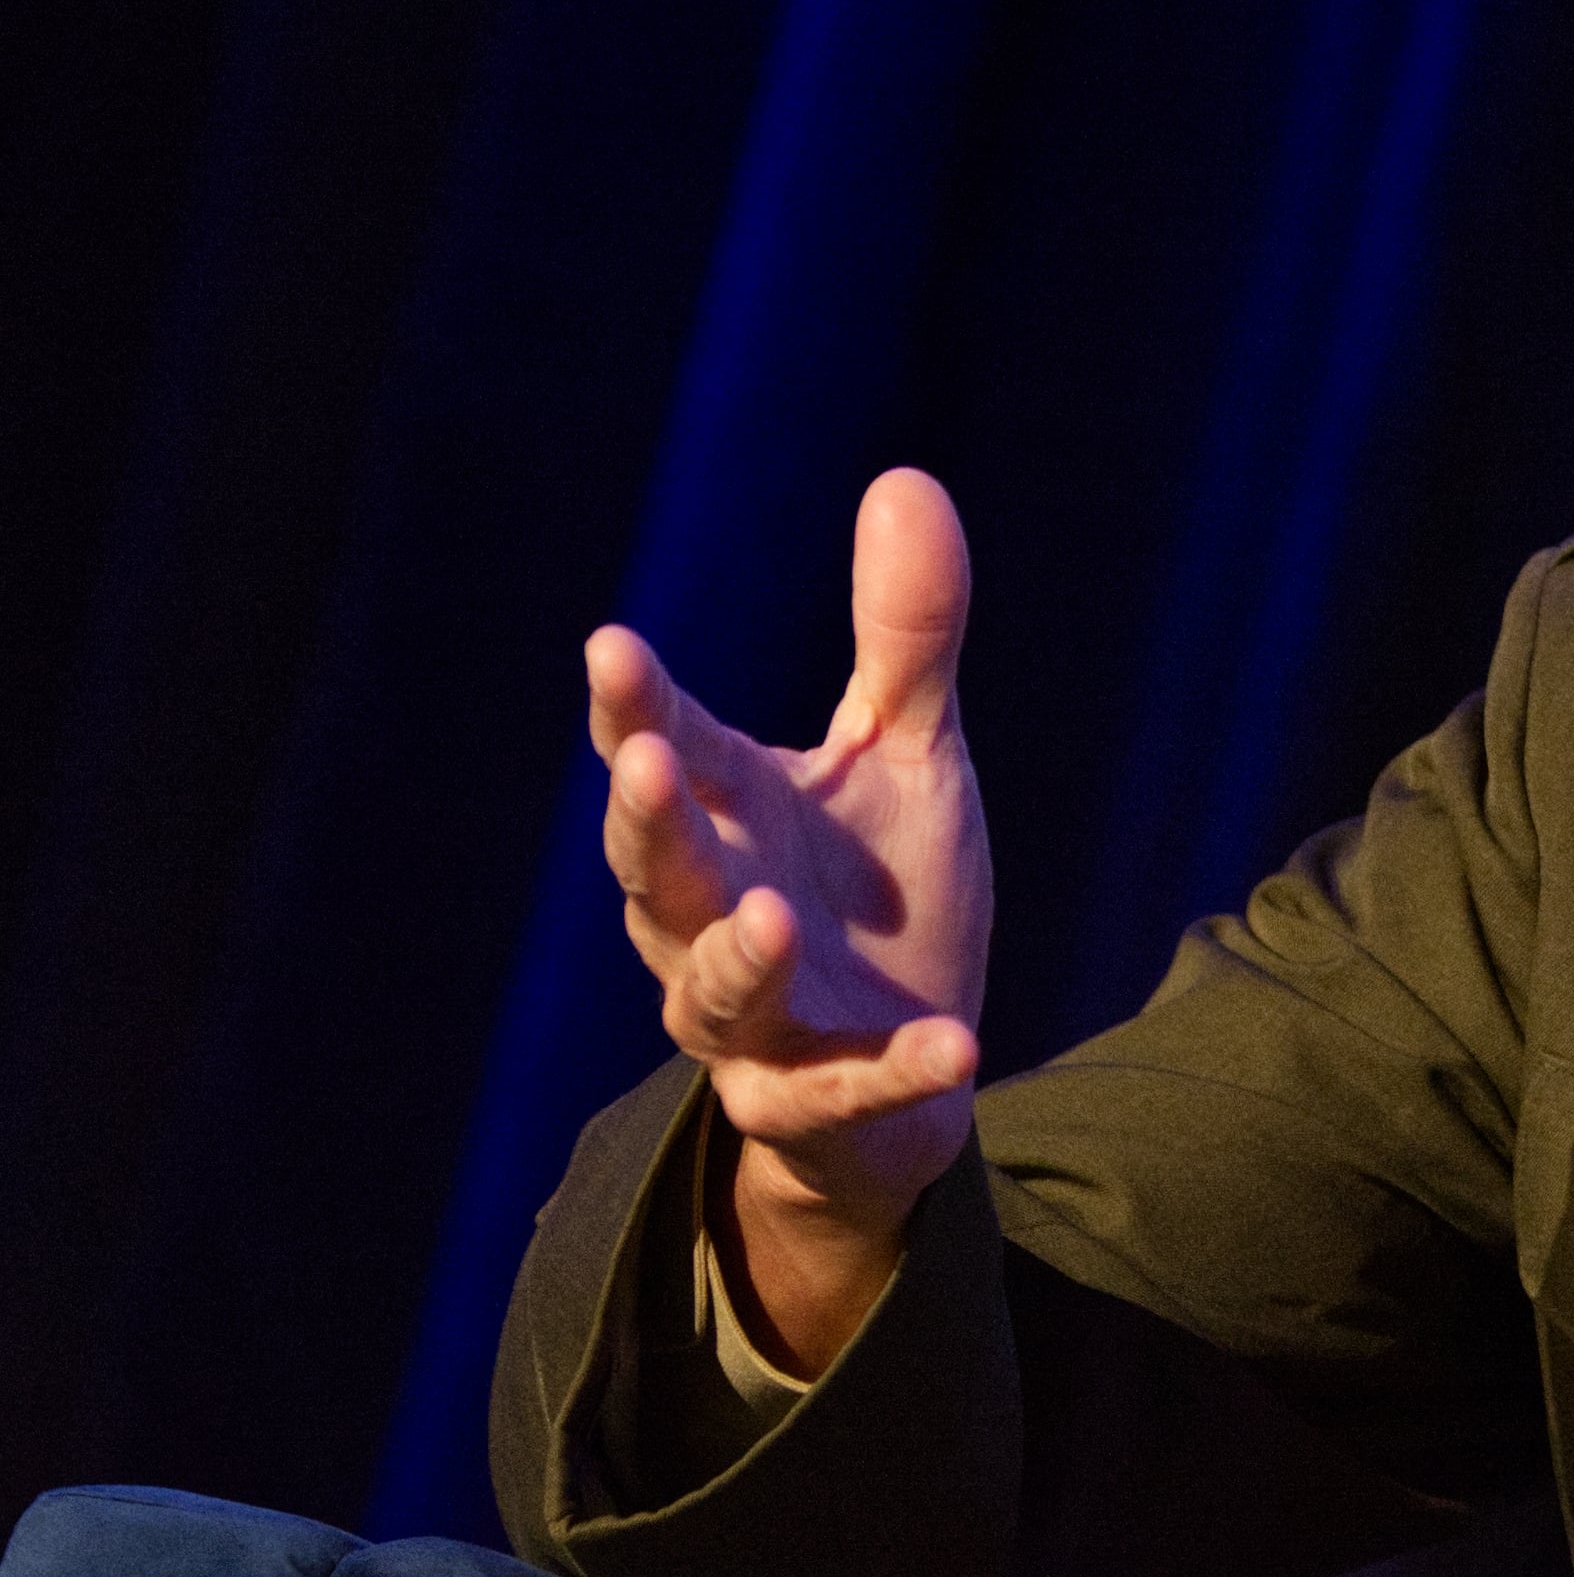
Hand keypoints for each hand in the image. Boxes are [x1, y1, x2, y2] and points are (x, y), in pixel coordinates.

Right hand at [589, 468, 993, 1371]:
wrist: (915, 1059)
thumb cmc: (882, 892)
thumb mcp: (909, 754)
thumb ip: (903, 636)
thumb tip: (905, 477)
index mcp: (728, 819)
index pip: (664, 753)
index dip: (634, 707)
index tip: (613, 646)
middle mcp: (712, 917)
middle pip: (658, 872)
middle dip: (648, 822)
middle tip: (647, 765)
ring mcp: (755, 1019)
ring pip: (713, 994)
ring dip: (735, 956)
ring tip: (768, 913)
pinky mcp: (814, 1099)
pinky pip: (839, 1095)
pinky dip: (891, 1073)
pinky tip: (956, 1046)